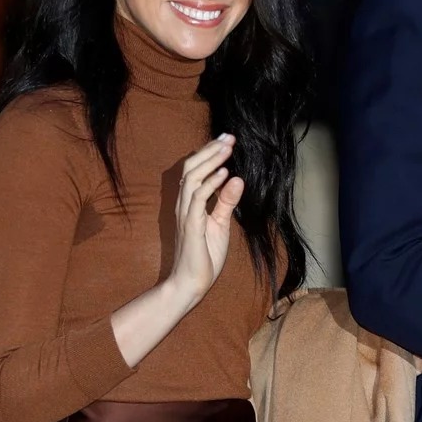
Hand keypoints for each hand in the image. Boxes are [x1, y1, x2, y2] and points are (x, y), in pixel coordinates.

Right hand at [169, 133, 243, 302]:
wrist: (190, 284)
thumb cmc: (204, 256)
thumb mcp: (221, 224)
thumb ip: (226, 202)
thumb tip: (237, 178)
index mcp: (190, 203)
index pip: (195, 170)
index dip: (208, 153)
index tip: (226, 139)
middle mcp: (184, 205)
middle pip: (191, 168)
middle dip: (210, 150)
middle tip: (228, 137)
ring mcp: (186, 214)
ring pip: (192, 178)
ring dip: (211, 161)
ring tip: (227, 148)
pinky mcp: (191, 225)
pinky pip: (198, 199)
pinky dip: (210, 184)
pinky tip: (224, 173)